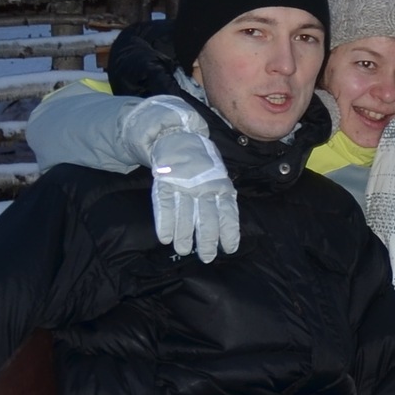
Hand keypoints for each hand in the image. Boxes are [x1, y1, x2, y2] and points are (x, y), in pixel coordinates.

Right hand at [122, 97, 237, 262]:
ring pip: (185, 214)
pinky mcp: (165, 182)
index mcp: (220, 184)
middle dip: (207, 239)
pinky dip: (164, 223)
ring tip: (184, 250)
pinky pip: (165, 205)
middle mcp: (203, 186)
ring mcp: (183, 184)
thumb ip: (222, 198)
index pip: (228, 212)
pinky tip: (164, 238)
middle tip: (206, 257)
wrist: (179, 136)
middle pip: (207, 217)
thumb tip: (227, 226)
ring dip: (184, 235)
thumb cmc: (202, 163)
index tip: (229, 249)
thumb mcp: (218, 176)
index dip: (229, 232)